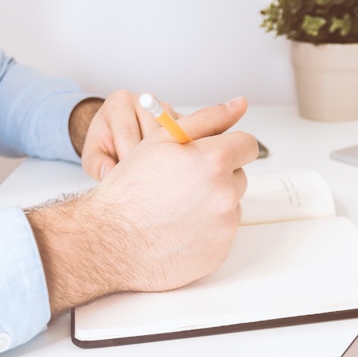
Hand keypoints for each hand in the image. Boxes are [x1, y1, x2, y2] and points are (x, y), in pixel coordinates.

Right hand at [29, 96, 257, 316]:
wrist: (111, 242)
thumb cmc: (130, 191)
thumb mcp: (161, 140)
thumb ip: (206, 119)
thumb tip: (239, 104)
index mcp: (214, 160)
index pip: (247, 145)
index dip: (228, 147)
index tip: (214, 154)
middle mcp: (225, 194)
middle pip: (239, 177)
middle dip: (217, 177)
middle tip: (182, 184)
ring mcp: (224, 227)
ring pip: (231, 206)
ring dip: (213, 204)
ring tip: (177, 209)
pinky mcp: (220, 252)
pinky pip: (223, 234)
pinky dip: (207, 231)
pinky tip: (179, 230)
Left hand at [70, 90, 178, 181]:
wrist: (119, 134)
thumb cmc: (106, 144)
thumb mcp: (93, 155)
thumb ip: (97, 165)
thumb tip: (109, 174)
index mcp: (119, 102)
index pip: (128, 132)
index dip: (128, 159)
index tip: (128, 178)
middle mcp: (144, 100)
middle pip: (153, 134)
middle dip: (148, 160)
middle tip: (144, 179)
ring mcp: (165, 108)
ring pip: (172, 137)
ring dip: (166, 158)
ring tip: (156, 174)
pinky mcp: (182, 119)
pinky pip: (186, 138)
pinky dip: (180, 155)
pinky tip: (169, 167)